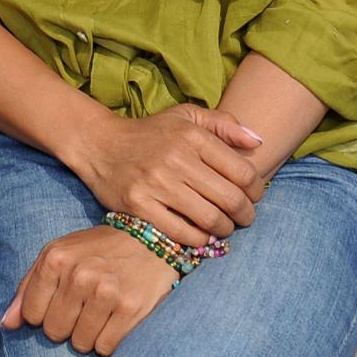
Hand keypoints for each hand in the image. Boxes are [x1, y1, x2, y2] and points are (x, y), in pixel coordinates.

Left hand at [4, 226, 176, 356]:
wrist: (149, 239)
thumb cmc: (97, 249)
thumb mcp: (58, 254)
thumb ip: (28, 287)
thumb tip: (7, 323)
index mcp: (56, 259)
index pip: (32, 314)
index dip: (44, 314)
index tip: (59, 302)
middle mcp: (79, 274)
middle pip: (55, 331)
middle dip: (66, 325)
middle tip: (83, 306)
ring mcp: (105, 292)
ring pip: (81, 343)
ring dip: (88, 334)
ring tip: (100, 310)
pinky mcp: (129, 309)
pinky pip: (105, 347)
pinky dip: (108, 340)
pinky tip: (115, 318)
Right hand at [69, 105, 263, 245]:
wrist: (99, 144)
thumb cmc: (150, 133)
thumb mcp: (186, 116)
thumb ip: (224, 124)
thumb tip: (257, 141)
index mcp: (191, 136)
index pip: (243, 172)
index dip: (256, 190)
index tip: (252, 196)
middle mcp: (176, 159)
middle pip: (231, 199)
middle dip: (246, 215)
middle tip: (244, 218)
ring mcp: (157, 184)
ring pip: (211, 220)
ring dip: (225, 229)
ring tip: (223, 227)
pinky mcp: (140, 207)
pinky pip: (183, 234)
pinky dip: (200, 240)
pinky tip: (200, 234)